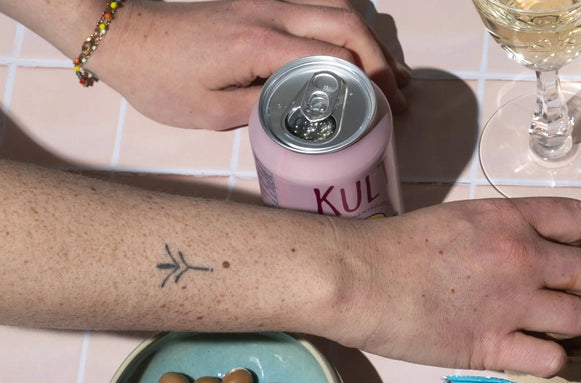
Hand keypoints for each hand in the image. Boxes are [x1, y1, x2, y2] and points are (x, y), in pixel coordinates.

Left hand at [97, 0, 408, 129]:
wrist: (123, 37)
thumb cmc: (161, 82)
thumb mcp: (212, 113)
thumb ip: (265, 109)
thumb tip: (310, 116)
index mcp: (258, 45)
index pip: (333, 58)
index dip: (369, 86)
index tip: (387, 114)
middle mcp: (268, 13)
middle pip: (346, 25)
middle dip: (382, 62)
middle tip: (400, 99)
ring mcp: (265, 3)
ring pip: (336, 10)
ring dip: (370, 42)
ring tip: (393, 79)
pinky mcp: (260, 4)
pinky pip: (317, 9)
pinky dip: (347, 32)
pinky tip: (360, 56)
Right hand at [317, 196, 580, 375]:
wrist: (360, 278)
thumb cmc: (394, 249)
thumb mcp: (457, 219)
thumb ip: (497, 232)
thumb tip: (514, 249)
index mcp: (511, 218)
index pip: (580, 221)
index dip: (580, 242)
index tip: (566, 256)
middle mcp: (523, 257)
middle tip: (567, 298)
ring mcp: (513, 304)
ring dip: (572, 328)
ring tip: (551, 332)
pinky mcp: (495, 346)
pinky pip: (552, 360)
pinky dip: (549, 361)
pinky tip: (531, 355)